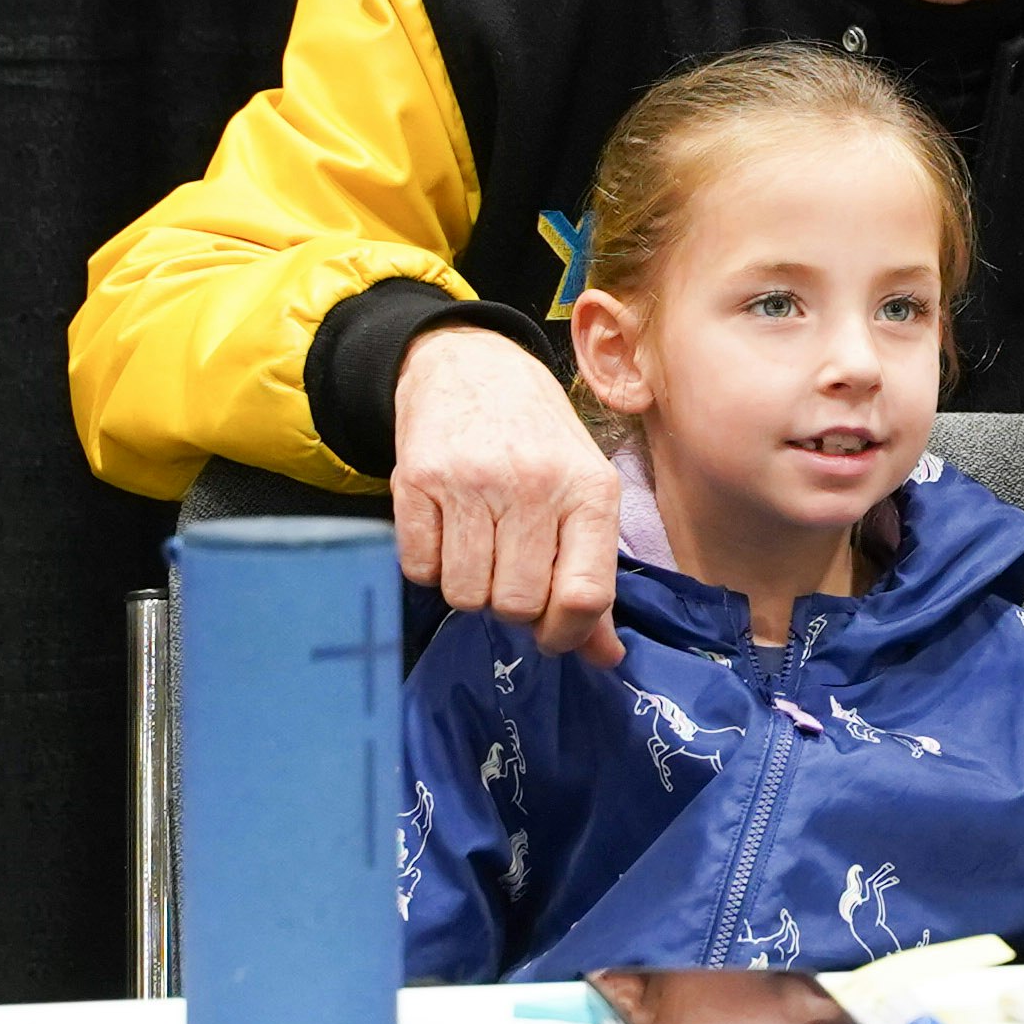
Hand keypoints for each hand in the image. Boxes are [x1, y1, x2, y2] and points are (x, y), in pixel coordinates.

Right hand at [388, 321, 622, 661]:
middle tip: (511, 574)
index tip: (552, 632)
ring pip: (467, 595)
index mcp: (590, 490)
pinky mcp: (417, 480)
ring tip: (480, 548)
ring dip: (471, 588)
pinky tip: (447, 531)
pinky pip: (420, 570)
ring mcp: (472, 481)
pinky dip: (431, 567)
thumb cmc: (539, 441)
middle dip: (513, 607)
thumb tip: (607, 659)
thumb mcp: (584, 494)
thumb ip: (593, 577)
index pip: (585, 595)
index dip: (566, 634)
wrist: (472, 364)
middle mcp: (534, 484)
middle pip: (519, 604)